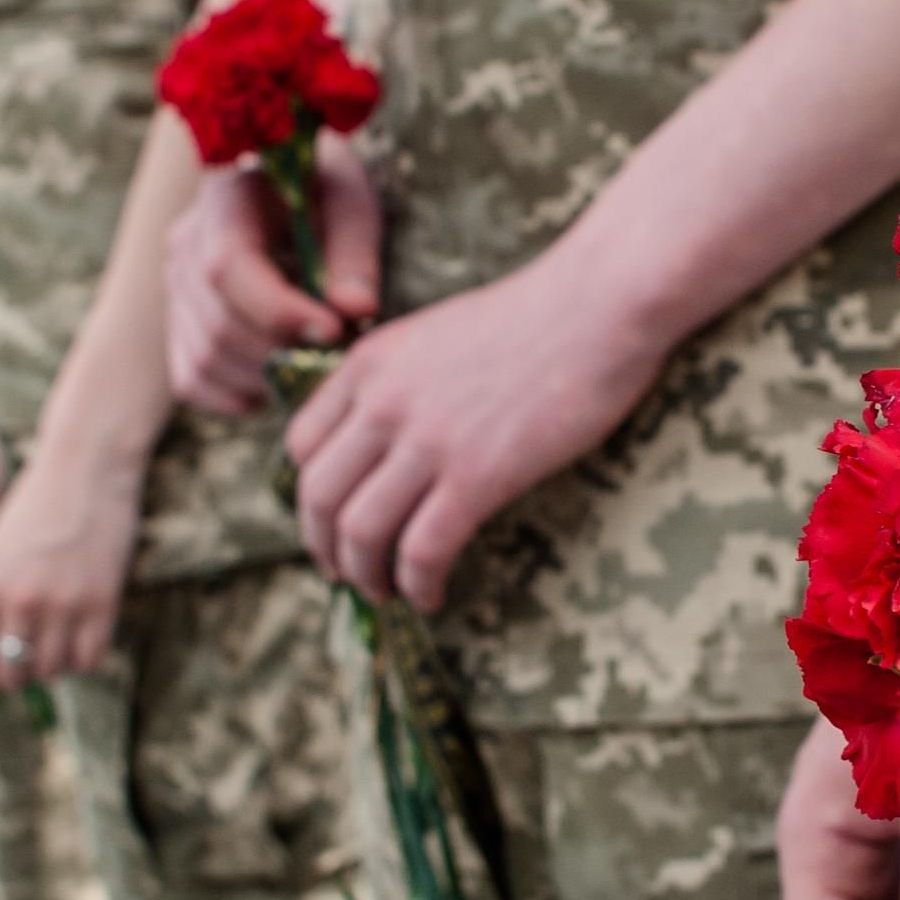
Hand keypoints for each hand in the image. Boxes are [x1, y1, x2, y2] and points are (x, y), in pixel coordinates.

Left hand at [0, 444, 145, 693]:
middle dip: (16, 676)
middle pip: (9, 675)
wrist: (85, 467)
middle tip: (26, 665)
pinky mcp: (101, 602)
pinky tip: (82, 639)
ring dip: (52, 665)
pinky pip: (89, 660)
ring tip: (56, 644)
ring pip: (50, 671)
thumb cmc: (37, 504)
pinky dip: (84, 659)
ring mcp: (61, 603)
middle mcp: (18, 599)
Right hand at [166, 138, 382, 412]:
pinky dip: (238, 396)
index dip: (278, 310)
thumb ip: (355, 255)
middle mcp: (185, 245)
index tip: (334, 330)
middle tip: (340, 353)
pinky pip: (193, 379)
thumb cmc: (325, 194)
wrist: (288, 191)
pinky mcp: (179, 324)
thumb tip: (357, 311)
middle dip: (285, 352)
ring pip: (206, 359)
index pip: (226, 266)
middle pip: (220, 324)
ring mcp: (175, 289)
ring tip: (317, 364)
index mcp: (223, 202)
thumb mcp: (352, 205)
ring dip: (268, 379)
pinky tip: (282, 381)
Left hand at [287, 256, 667, 606]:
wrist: (598, 304)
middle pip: (317, 496)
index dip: (310, 497)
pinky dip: (416, 585)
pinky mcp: (477, 475)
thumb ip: (400, 380)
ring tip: (387, 593)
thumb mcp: (437, 334)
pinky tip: (432, 596)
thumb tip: (391, 438)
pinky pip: (422, 550)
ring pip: (359, 531)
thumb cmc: (535, 317)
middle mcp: (383, 402)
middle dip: (324, 549)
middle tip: (347, 573)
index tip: (333, 523)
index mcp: (368, 363)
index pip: (301, 446)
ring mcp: (427, 440)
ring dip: (365, 576)